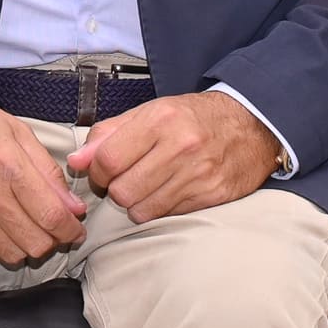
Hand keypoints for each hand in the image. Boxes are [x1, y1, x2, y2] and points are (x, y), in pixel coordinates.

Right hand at [0, 75, 87, 265]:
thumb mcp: (14, 129)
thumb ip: (46, 170)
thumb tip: (72, 206)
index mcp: (8, 165)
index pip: (52, 216)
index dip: (71, 229)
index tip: (76, 228)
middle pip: (36, 243)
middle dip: (53, 240)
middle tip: (54, 228)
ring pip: (13, 254)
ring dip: (28, 246)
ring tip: (28, 227)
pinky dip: (1, 247)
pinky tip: (3, 228)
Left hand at [67, 93, 280, 224]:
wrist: (250, 125)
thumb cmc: (193, 118)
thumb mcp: (149, 113)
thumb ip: (109, 134)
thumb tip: (77, 161)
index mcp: (160, 120)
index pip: (108, 160)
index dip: (96, 172)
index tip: (101, 171)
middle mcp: (180, 146)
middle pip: (122, 190)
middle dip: (116, 190)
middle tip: (125, 179)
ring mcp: (198, 174)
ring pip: (141, 210)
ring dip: (135, 203)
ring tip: (146, 185)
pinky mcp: (212, 195)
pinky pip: (167, 214)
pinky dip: (159, 208)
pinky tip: (167, 191)